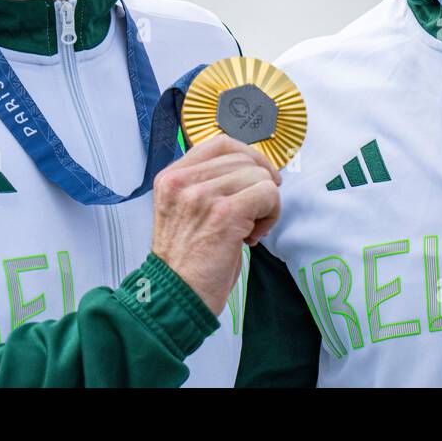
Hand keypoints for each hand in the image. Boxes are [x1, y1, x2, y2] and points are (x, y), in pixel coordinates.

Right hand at [150, 133, 281, 314]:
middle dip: (258, 185)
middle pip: (243, 159)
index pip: (219, 143)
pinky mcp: (225, 213)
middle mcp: (182, 181)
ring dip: (265, 204)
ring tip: (248, 230)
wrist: (176, 297)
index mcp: (171, 178)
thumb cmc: (187, 262)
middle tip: (251, 216)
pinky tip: (252, 237)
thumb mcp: (185, 211)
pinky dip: (270, 214)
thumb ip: (206, 184)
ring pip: (259, 176)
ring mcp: (202, 195)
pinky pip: (267, 194)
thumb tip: (251, 169)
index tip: (260, 176)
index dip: (248, 155)